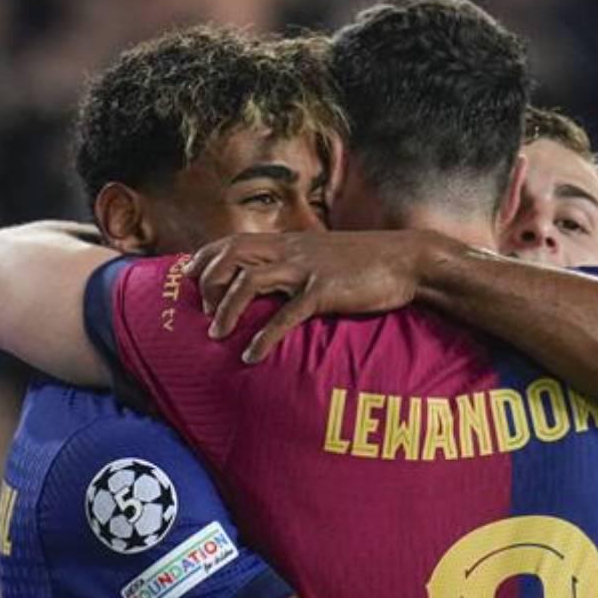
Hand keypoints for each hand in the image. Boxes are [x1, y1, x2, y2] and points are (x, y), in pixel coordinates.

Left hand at [184, 231, 448, 362]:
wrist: (408, 260)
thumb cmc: (370, 261)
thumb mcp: (328, 255)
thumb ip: (301, 262)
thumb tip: (282, 279)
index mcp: (290, 242)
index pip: (233, 241)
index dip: (205, 257)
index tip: (188, 276)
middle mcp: (291, 251)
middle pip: (231, 255)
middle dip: (206, 282)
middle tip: (202, 311)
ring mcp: (306, 270)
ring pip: (248, 282)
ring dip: (225, 309)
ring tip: (215, 334)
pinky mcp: (323, 292)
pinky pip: (284, 316)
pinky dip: (263, 338)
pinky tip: (251, 356)